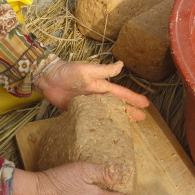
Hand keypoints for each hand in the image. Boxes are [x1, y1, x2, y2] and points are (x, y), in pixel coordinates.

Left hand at [32, 60, 149, 119]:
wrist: (49, 79)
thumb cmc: (69, 72)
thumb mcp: (88, 70)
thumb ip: (104, 70)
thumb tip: (122, 65)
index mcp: (101, 86)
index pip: (121, 93)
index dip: (133, 98)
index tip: (145, 104)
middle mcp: (96, 96)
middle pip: (116, 105)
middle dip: (129, 110)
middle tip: (141, 118)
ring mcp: (87, 104)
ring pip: (106, 113)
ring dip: (117, 118)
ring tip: (127, 126)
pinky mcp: (77, 111)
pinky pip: (91, 119)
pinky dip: (99, 123)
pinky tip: (104, 129)